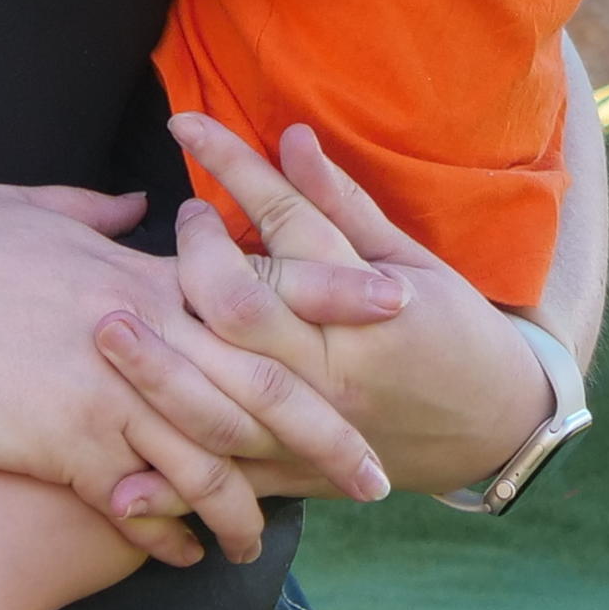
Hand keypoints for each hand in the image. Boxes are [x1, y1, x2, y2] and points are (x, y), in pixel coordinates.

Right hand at [0, 183, 386, 563]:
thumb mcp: (15, 210)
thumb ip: (88, 208)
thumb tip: (136, 199)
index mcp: (137, 272)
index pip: (258, 282)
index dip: (332, 297)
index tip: (397, 309)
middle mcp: (141, 330)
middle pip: (260, 386)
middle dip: (326, 435)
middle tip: (376, 476)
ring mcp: (108, 390)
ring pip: (210, 456)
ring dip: (249, 508)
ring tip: (271, 543)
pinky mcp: (66, 443)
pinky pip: (142, 500)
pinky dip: (170, 533)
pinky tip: (186, 560)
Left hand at [111, 114, 563, 498]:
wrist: (500, 428)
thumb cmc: (455, 331)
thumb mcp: (412, 259)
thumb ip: (343, 204)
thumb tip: (289, 136)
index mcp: (373, 306)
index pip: (290, 224)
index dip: (236, 171)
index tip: (186, 126)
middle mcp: (337, 369)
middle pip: (244, 311)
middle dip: (189, 261)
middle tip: (173, 223)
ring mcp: (316, 430)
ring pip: (224, 402)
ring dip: (159, 368)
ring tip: (108, 328)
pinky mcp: (300, 475)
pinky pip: (229, 480)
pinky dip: (176, 482)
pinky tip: (120, 482)